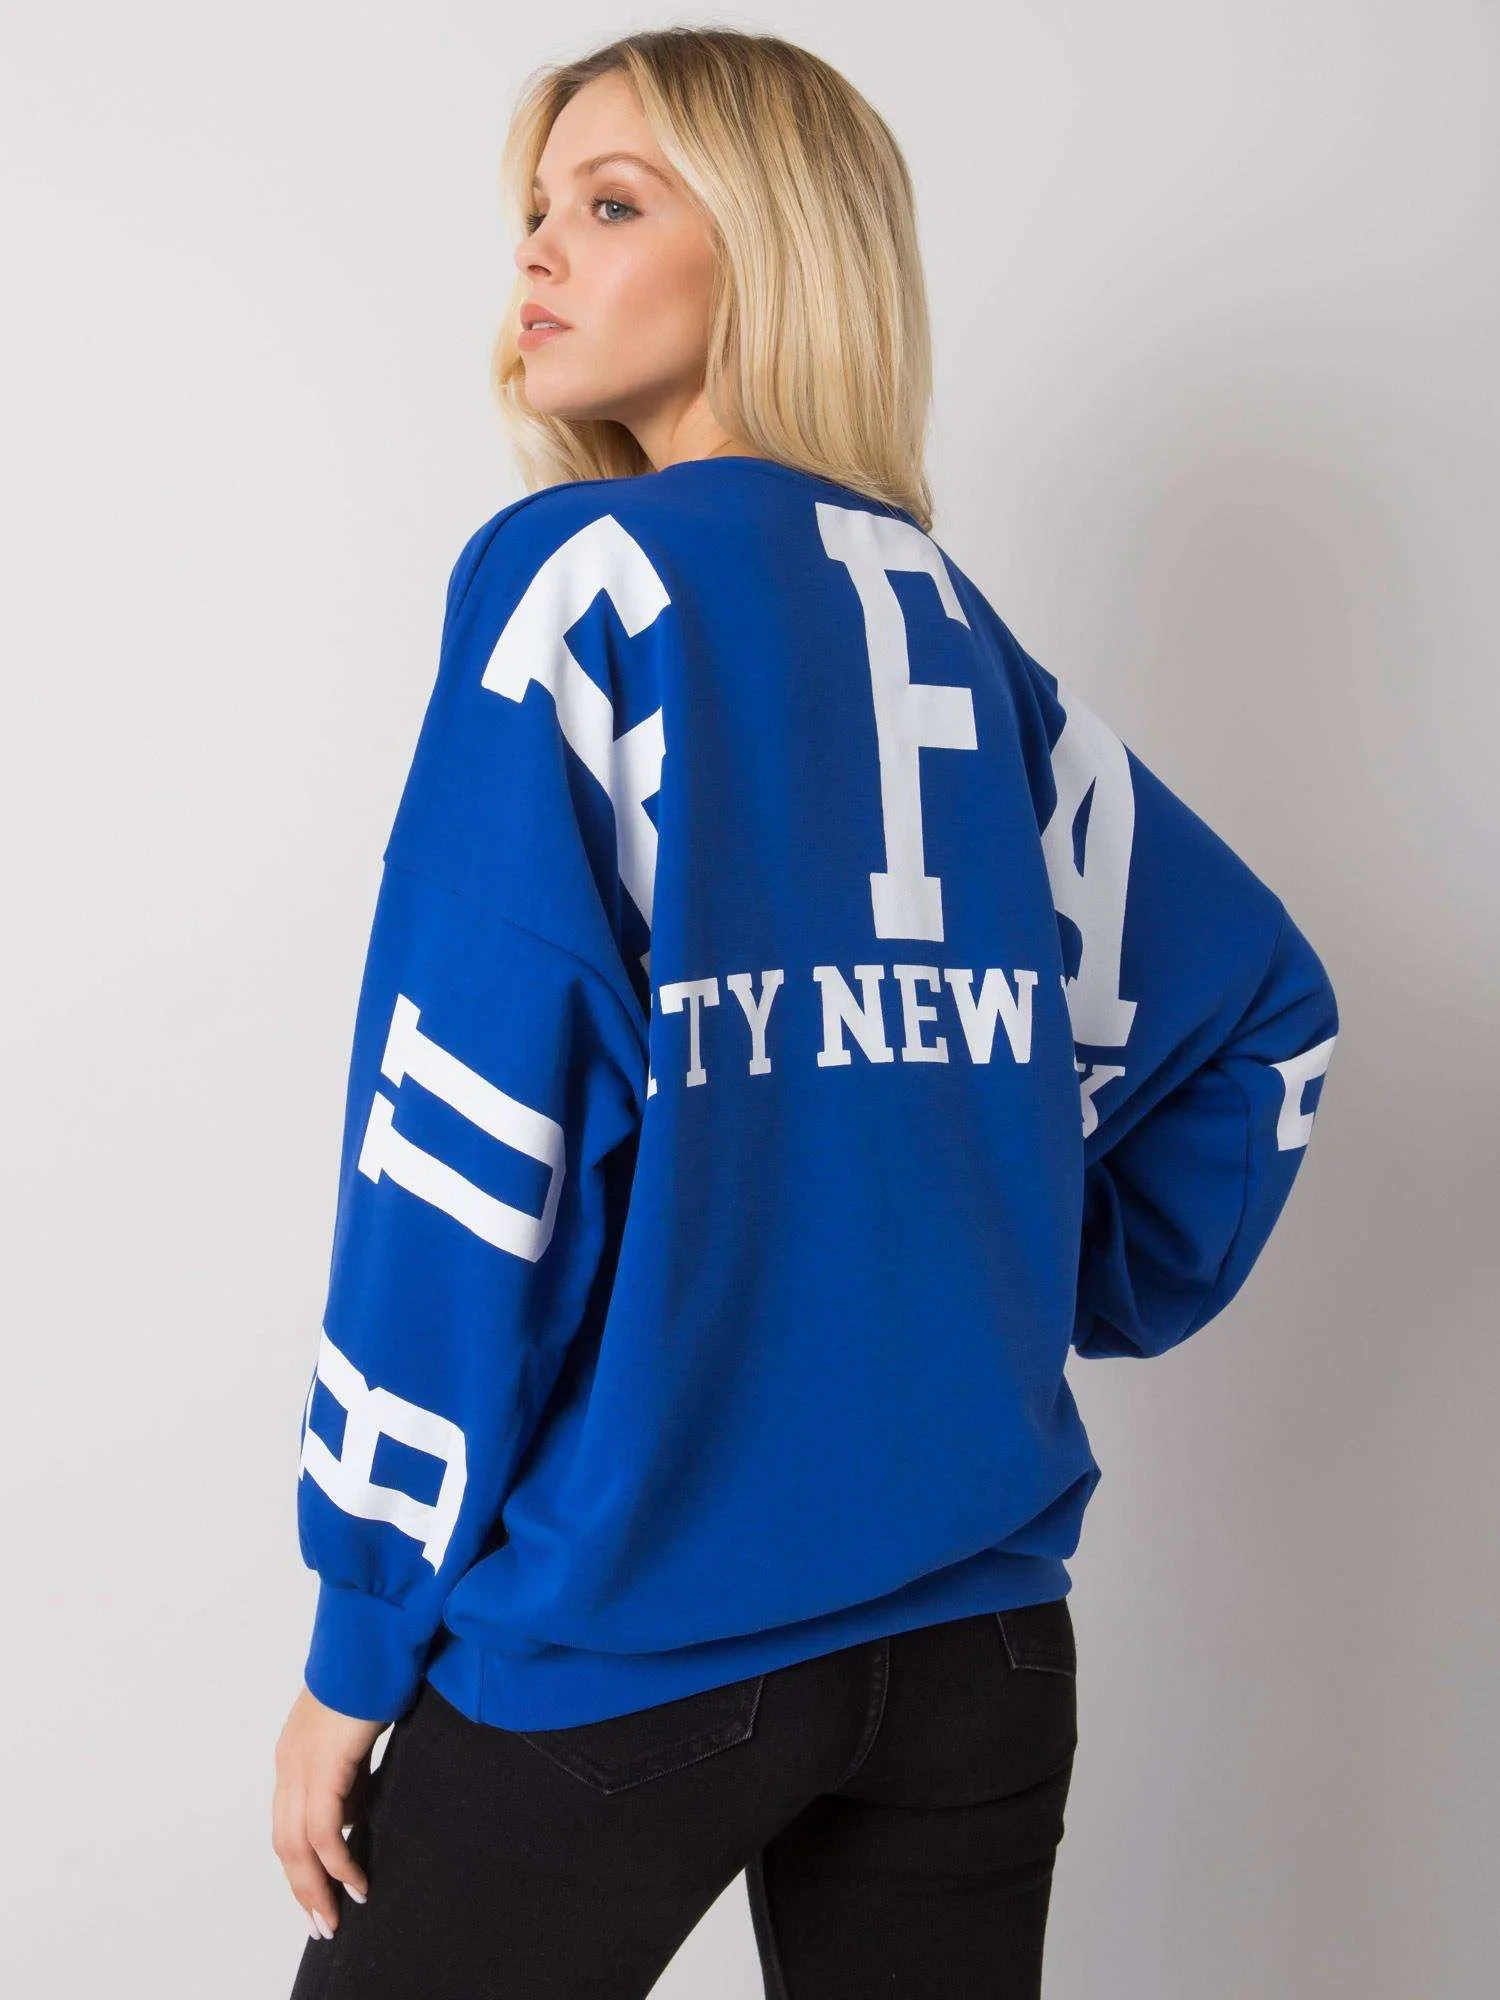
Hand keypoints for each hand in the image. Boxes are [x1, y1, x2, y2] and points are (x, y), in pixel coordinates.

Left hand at [272, 1684, 388, 1938]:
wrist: (375, 1637)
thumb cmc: (374, 1673)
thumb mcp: (356, 1735)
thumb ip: (349, 1775)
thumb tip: (350, 1819)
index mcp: (294, 1753)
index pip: (288, 1823)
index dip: (302, 1864)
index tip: (321, 1893)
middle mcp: (289, 1762)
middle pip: (284, 1843)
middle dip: (303, 1888)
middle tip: (323, 1922)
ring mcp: (301, 1764)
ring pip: (296, 1846)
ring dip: (315, 1887)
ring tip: (336, 1916)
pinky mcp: (323, 1765)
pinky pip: (322, 1832)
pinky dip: (338, 1863)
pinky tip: (356, 1881)